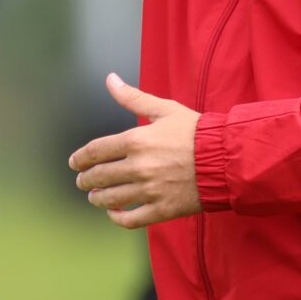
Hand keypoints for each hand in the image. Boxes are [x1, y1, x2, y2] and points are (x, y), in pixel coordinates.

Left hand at [70, 73, 199, 229]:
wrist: (225, 158)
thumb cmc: (196, 132)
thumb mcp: (165, 109)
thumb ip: (133, 97)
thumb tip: (110, 79)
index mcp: (136, 140)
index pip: (95, 151)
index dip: (80, 158)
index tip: (75, 163)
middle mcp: (139, 167)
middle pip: (99, 177)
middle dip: (86, 180)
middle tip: (83, 182)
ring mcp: (150, 190)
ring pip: (110, 200)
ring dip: (97, 199)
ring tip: (95, 197)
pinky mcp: (162, 209)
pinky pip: (130, 220)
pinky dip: (117, 218)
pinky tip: (114, 213)